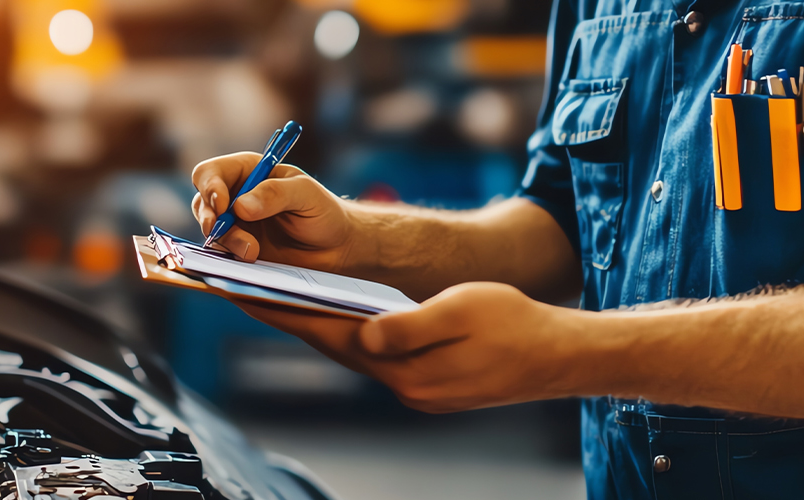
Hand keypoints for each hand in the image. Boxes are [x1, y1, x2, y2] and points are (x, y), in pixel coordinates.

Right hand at [191, 152, 352, 268]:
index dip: (210, 186)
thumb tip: (240, 206)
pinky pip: (221, 252)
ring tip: (253, 251)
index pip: (211, 173)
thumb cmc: (324, 213)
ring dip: (226, 240)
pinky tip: (251, 258)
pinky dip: (230, 255)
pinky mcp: (238, 249)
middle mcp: (235, 196)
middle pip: (202, 202)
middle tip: (220, 230)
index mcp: (248, 172)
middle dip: (209, 217)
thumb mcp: (306, 195)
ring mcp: (235, 225)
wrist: (335, 249)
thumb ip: (275, 194)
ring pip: (210, 230)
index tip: (223, 204)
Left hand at [231, 281, 586, 413]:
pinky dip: (351, 334)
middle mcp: (403, 384)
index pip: (328, 334)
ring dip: (316, 325)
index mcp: (406, 367)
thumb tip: (366, 333)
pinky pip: (377, 355)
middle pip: (331, 345)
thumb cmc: (517, 325)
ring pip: (353, 351)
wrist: (561, 357)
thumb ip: (410, 325)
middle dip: (286, 315)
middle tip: (243, 288)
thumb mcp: (463, 310)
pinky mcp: (428, 385)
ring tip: (278, 297)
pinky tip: (338, 315)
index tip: (242, 292)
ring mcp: (416, 388)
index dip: (282, 309)